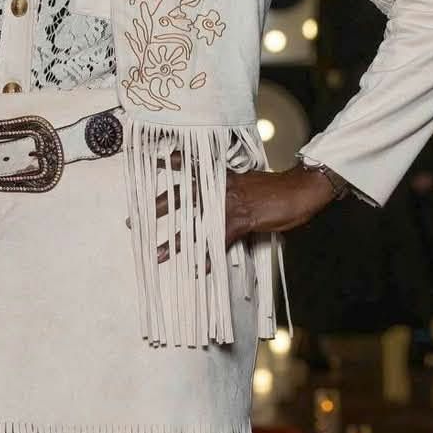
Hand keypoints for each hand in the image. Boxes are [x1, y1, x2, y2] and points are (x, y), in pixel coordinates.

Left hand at [146, 153, 336, 260]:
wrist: (298, 189)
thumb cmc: (274, 187)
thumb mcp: (246, 180)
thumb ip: (227, 187)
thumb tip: (213, 198)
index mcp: (219, 175)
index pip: (189, 165)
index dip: (168, 162)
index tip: (148, 161)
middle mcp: (218, 188)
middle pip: (181, 198)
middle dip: (157, 210)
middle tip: (134, 222)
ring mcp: (228, 205)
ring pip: (193, 226)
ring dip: (175, 243)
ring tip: (157, 255)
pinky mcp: (240, 222)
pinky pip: (218, 244)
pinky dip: (208, 259)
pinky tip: (198, 271)